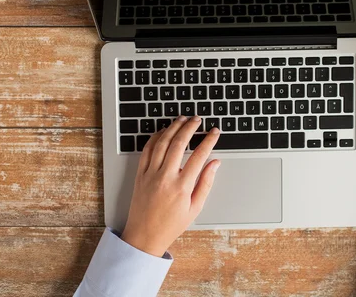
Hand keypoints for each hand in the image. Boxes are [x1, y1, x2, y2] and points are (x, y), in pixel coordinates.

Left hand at [121, 116, 220, 256]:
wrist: (144, 236)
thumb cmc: (171, 225)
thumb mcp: (195, 208)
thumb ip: (206, 183)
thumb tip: (215, 163)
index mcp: (182, 186)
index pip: (199, 155)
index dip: (209, 140)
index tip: (214, 132)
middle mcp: (165, 177)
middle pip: (178, 143)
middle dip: (190, 128)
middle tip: (198, 120)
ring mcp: (150, 174)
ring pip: (162, 143)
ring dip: (173, 128)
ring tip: (182, 120)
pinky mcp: (140, 174)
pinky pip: (147, 150)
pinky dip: (155, 137)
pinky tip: (163, 131)